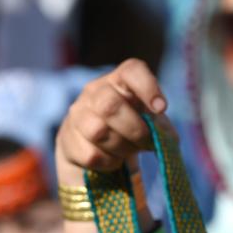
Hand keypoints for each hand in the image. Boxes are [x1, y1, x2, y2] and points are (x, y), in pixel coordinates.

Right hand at [55, 59, 169, 182]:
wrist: (94, 146)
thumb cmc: (128, 126)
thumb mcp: (147, 121)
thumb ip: (160, 127)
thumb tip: (165, 138)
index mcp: (119, 80)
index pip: (131, 70)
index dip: (148, 87)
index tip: (161, 108)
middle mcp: (95, 91)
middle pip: (110, 105)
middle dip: (134, 129)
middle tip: (146, 141)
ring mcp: (78, 113)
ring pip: (98, 131)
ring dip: (121, 147)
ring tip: (127, 150)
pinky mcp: (68, 138)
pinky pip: (92, 155)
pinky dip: (108, 162)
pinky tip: (112, 158)